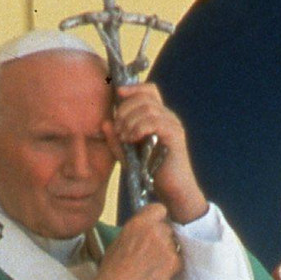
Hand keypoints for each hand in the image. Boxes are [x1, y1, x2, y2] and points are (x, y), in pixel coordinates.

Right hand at [94, 203, 181, 279]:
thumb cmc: (112, 271)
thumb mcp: (118, 241)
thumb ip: (135, 230)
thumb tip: (145, 227)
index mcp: (138, 223)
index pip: (159, 209)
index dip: (158, 219)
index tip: (155, 227)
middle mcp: (154, 230)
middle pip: (168, 228)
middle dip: (162, 238)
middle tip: (151, 253)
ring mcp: (165, 246)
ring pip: (173, 244)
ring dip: (167, 253)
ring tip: (152, 267)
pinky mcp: (173, 262)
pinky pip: (178, 260)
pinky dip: (171, 267)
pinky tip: (157, 274)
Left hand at [106, 84, 208, 224]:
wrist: (172, 191)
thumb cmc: (151, 173)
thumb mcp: (128, 156)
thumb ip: (116, 141)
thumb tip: (105, 123)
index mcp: (159, 117)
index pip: (149, 91)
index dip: (133, 88)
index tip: (117, 93)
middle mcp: (168, 117)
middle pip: (145, 97)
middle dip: (126, 109)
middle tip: (118, 128)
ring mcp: (173, 125)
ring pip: (149, 108)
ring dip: (130, 120)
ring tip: (123, 137)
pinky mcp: (175, 136)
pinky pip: (155, 122)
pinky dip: (139, 127)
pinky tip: (132, 139)